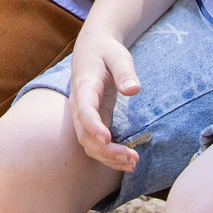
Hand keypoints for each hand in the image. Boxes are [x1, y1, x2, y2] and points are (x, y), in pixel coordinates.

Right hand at [63, 30, 143, 170]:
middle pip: (84, 134)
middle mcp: (79, 104)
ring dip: (108, 157)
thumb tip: (134, 90)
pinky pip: (95, 144)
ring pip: (88, 143)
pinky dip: (109, 156)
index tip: (107, 139)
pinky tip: (128, 162)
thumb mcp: (118, 55)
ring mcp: (83, 115)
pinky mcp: (92, 121)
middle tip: (132, 157)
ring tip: (133, 163)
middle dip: (106, 150)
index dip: (93, 125)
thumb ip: (125, 72)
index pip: (83, 109)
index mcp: (84, 86)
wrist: (92, 49)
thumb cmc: (106, 51)